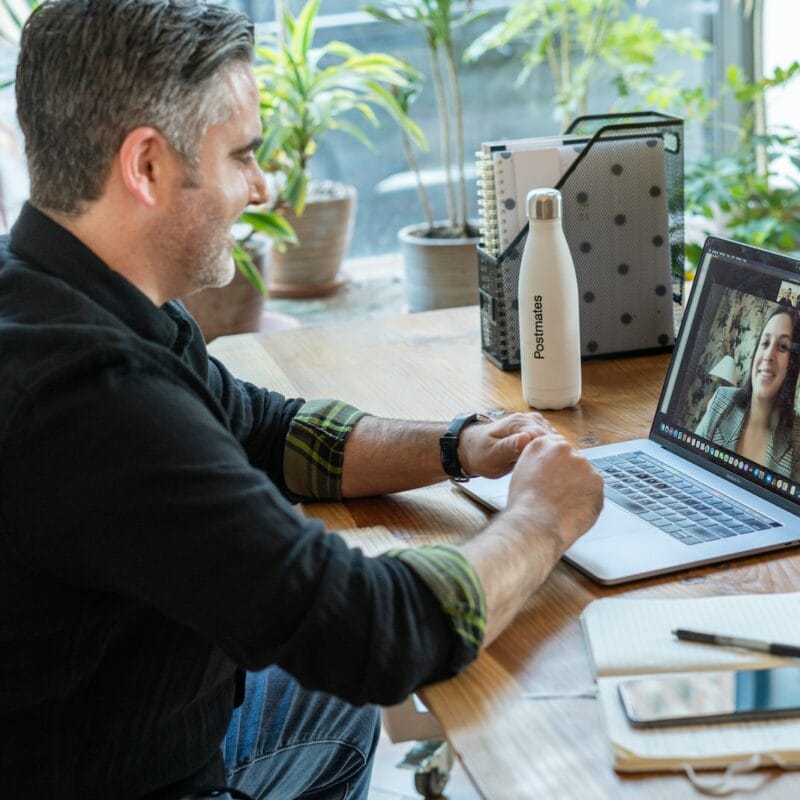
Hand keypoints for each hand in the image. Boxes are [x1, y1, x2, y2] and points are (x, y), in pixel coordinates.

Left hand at [457, 412, 553, 478]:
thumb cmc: (480, 453)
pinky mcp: (534, 430)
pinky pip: (549, 440)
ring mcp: (532, 423)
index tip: (549, 469)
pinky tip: (545, 463)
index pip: (544, 437)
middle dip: (553, 454)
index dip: (549, 454)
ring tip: (548, 469)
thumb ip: (509, 447)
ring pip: (553, 439)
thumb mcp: (492, 454)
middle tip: (550, 473)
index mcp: (517, 423)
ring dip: (553, 452)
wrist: (471, 449)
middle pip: (552, 437)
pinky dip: (550, 451)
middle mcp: (527, 419)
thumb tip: (527, 438)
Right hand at [507, 433, 603, 550]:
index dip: (557, 463)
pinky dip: (588, 499)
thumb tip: (547, 467)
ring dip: (579, 486)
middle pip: (573, 459)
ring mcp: (582, 464)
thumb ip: (537, 462)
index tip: (557, 474)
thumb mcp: (521, 473)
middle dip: (569, 474)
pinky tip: (574, 509)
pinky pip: (594, 490)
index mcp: (542, 445)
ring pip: (585, 475)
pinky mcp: (597, 481)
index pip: (556, 446)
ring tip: (564, 504)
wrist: (536, 523)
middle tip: (559, 493)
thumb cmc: (525, 505)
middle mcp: (563, 449)